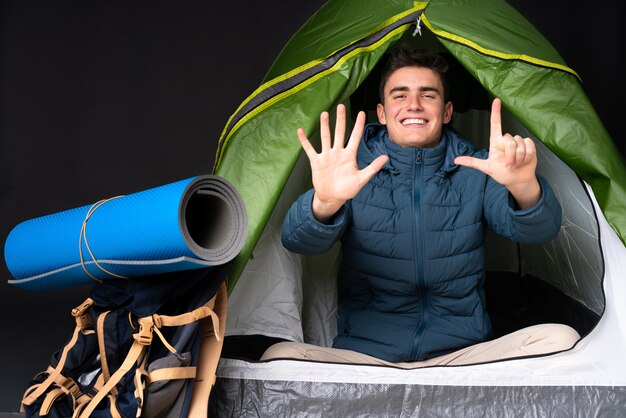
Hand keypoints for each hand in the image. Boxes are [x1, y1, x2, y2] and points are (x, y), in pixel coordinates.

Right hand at [298, 104, 388, 222]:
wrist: (332, 198)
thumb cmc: (347, 190)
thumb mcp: (361, 179)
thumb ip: (372, 168)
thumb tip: (386, 157)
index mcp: (349, 156)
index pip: (355, 137)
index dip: (358, 125)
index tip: (361, 113)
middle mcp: (338, 152)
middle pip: (339, 132)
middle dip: (340, 119)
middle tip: (341, 106)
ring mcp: (327, 156)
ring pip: (325, 137)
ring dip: (324, 126)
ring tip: (324, 113)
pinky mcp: (316, 161)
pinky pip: (309, 149)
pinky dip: (304, 141)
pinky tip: (300, 131)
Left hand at [454, 98, 540, 208]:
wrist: (518, 180)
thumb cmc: (502, 174)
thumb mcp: (486, 168)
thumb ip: (472, 162)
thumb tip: (456, 160)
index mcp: (496, 143)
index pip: (495, 124)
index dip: (496, 112)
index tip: (496, 100)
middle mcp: (507, 140)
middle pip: (509, 140)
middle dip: (510, 155)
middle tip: (508, 164)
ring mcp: (518, 142)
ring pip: (519, 144)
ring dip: (518, 157)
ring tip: (516, 163)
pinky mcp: (529, 144)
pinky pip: (529, 145)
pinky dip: (526, 156)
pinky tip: (524, 161)